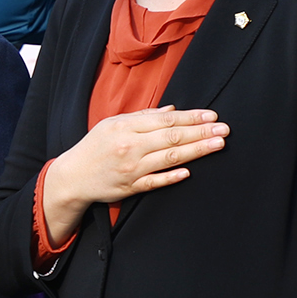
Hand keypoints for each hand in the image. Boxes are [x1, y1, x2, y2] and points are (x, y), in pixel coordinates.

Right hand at [41, 106, 226, 243]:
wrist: (72, 176)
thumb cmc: (94, 147)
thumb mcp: (113, 124)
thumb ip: (143, 117)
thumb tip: (173, 111)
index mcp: (126, 126)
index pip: (166, 120)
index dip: (191, 118)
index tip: (212, 115)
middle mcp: (130, 146)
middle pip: (172, 137)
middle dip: (201, 132)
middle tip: (224, 129)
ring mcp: (131, 168)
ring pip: (169, 158)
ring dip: (196, 151)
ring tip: (217, 144)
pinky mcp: (130, 187)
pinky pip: (155, 181)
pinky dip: (172, 176)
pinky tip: (189, 171)